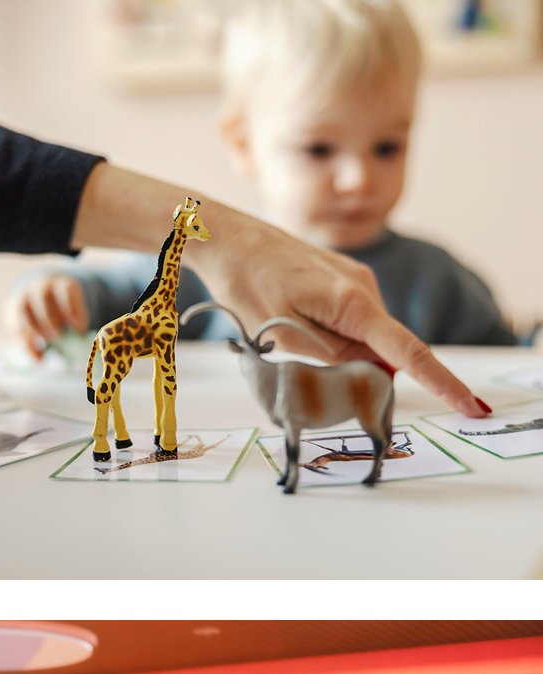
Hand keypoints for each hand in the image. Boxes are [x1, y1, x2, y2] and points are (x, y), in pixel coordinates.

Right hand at [5, 275, 88, 361]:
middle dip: (51, 320)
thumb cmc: (60, 312)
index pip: (67, 290)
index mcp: (61, 285)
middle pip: (43, 299)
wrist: (34, 303)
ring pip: (25, 313)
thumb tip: (79, 344)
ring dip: (35, 333)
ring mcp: (24, 300)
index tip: (80, 328)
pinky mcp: (13, 316)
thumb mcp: (71, 313)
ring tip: (47, 352)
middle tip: (59, 337)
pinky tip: (40, 360)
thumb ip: (75, 326)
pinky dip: (29, 348)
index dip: (74, 308)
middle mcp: (41, 288)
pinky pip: (17, 332)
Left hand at [192, 206, 487, 418]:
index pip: (409, 353)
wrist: (230, 239)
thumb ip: (331, 359)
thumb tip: (370, 374)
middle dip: (360, 373)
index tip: (471, 406)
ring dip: (339, 355)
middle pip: (383, 351)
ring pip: (365, 339)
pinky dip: (334, 338)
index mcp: (353, 303)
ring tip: (288, 334)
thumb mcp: (283, 334)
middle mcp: (364, 288)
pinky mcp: (343, 281)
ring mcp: (356, 281)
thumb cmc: (247, 284)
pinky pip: (352, 323)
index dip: (441, 383)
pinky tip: (296, 324)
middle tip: (307, 367)